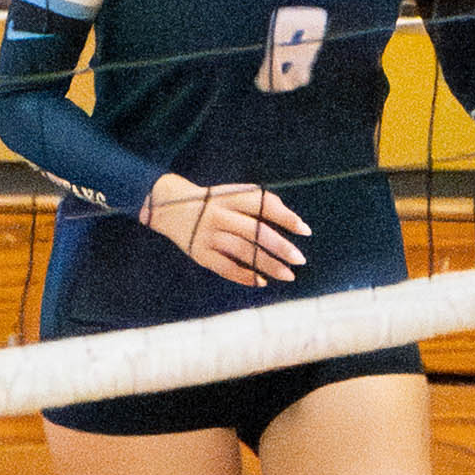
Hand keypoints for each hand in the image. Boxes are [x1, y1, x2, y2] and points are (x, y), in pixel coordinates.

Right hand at [141, 176, 309, 287]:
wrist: (169, 207)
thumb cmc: (213, 201)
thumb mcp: (231, 193)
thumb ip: (259, 201)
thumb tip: (293, 221)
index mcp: (228, 197)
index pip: (262, 205)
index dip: (285, 217)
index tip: (305, 230)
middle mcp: (218, 215)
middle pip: (254, 231)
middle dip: (280, 246)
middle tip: (300, 259)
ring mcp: (208, 235)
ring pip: (243, 252)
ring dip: (267, 265)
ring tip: (288, 275)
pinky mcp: (201, 253)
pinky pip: (226, 267)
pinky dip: (245, 276)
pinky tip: (262, 281)